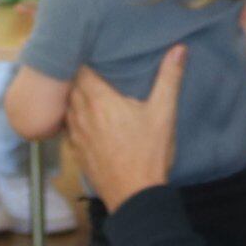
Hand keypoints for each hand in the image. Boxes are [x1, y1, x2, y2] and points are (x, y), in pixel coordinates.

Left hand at [68, 45, 183, 212]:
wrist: (134, 196)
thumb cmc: (149, 153)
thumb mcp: (164, 113)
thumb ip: (169, 79)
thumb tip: (179, 49)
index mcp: (100, 100)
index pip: (80, 70)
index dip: (84, 59)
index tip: (92, 52)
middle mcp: (82, 115)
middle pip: (70, 87)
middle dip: (77, 76)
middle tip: (90, 68)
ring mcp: (76, 135)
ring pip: (66, 108)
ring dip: (73, 98)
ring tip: (86, 91)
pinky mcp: (77, 152)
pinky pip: (68, 128)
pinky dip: (72, 120)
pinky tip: (85, 120)